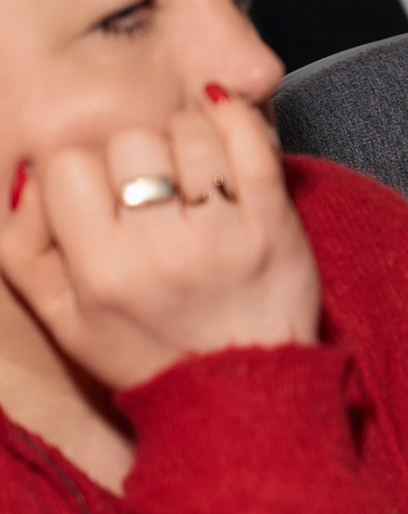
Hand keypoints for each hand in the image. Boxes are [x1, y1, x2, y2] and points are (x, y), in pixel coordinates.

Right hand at [0, 93, 318, 391]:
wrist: (244, 390)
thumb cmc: (148, 351)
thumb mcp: (63, 319)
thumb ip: (23, 247)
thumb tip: (26, 177)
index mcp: (102, 271)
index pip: (67, 166)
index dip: (79, 169)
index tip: (99, 190)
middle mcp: (161, 250)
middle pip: (130, 140)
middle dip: (134, 153)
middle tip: (149, 183)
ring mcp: (224, 233)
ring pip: (190, 132)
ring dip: (187, 138)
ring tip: (189, 173)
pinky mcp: (276, 223)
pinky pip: (253, 144)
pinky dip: (236, 122)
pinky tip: (224, 131)